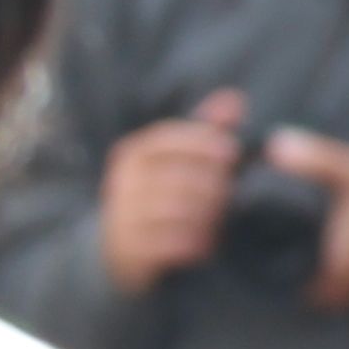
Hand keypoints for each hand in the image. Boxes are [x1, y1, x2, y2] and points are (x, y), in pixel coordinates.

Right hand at [99, 91, 247, 294]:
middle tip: (229, 195)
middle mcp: (123, 183)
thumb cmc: (158, 196)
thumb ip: (204, 130)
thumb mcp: (175, 160)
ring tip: (218, 220)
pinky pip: (167, 244)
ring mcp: (123, 216)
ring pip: (174, 211)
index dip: (203, 143)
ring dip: (204, 216)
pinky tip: (205, 244)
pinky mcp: (128, 249)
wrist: (113, 249)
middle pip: (177, 177)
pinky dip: (192, 243)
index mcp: (133, 155)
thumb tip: (236, 99)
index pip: (169, 140)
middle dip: (211, 186)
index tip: (232, 152)